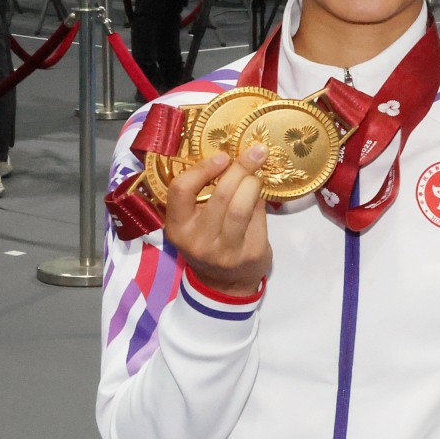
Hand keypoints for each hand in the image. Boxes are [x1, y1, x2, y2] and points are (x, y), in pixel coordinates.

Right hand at [165, 144, 270, 296]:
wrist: (224, 285)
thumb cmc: (208, 241)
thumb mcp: (194, 222)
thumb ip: (205, 194)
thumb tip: (234, 157)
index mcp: (177, 227)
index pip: (180, 190)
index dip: (202, 168)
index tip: (222, 157)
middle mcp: (197, 241)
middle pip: (221, 195)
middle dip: (240, 168)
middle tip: (255, 153)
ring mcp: (224, 251)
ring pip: (242, 207)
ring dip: (253, 183)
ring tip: (258, 174)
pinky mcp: (249, 254)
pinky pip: (258, 219)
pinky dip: (261, 202)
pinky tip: (261, 197)